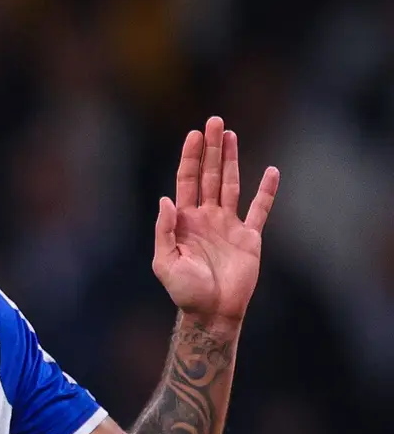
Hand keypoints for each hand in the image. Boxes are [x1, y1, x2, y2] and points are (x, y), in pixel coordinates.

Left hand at [153, 116, 278, 327]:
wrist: (212, 312)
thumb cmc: (184, 291)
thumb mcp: (164, 261)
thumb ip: (164, 230)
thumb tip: (165, 200)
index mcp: (184, 220)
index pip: (187, 180)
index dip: (190, 157)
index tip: (194, 134)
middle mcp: (206, 217)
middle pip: (209, 174)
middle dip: (211, 148)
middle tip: (214, 121)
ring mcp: (228, 225)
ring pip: (231, 184)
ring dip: (232, 160)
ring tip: (231, 134)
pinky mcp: (249, 237)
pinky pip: (259, 210)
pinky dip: (266, 191)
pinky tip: (271, 172)